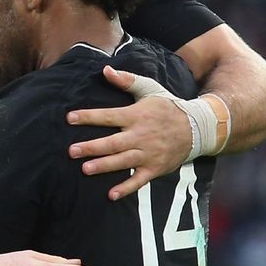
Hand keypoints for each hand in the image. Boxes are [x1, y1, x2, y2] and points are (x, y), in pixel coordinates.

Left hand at [67, 66, 218, 198]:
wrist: (196, 128)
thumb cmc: (167, 107)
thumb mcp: (149, 89)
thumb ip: (127, 80)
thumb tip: (105, 70)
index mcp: (137, 115)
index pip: (109, 116)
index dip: (89, 117)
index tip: (69, 118)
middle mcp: (141, 135)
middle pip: (113, 142)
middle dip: (92, 147)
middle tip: (72, 151)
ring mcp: (148, 154)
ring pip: (123, 161)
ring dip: (104, 166)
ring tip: (85, 169)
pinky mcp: (155, 168)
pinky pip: (139, 181)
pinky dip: (126, 188)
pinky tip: (111, 195)